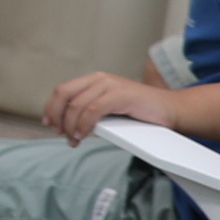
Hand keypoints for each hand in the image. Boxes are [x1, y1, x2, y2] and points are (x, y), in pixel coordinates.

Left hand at [42, 70, 170, 140]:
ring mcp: (110, 85)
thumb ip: (91, 110)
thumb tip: (67, 124)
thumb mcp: (109, 108)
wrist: (170, 110)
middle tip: (59, 133)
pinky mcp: (120, 95)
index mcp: (94, 80)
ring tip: (73, 139)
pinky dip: (83, 125)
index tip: (49, 124)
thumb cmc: (140, 113)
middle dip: (57, 116)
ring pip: (77, 105)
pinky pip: (93, 111)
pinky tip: (82, 135)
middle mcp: (99, 79)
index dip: (51, 108)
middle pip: (64, 95)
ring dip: (70, 126)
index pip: (62, 90)